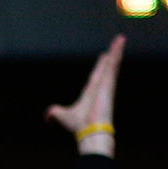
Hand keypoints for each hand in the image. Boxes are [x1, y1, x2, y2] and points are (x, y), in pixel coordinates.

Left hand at [46, 35, 122, 153]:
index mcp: (90, 94)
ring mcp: (106, 84)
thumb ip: (55, 113)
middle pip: (106, 67)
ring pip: (112, 63)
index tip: (104, 58)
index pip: (96, 77)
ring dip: (116, 50)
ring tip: (120, 39)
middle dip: (111, 57)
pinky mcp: (109, 82)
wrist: (89, 130)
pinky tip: (119, 43)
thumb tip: (47, 117)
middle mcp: (100, 87)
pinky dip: (117, 53)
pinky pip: (114, 64)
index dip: (100, 67)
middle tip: (116, 45)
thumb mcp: (61, 115)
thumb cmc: (78, 125)